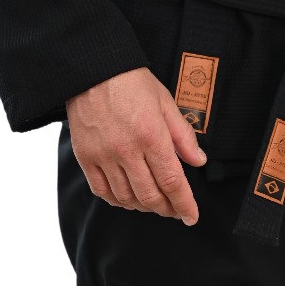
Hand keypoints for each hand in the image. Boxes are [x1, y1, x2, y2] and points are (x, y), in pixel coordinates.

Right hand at [65, 66, 206, 223]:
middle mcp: (127, 150)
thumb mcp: (165, 102)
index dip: (184, 204)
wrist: (94, 70)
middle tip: (175, 210)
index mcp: (151, 135)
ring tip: (154, 202)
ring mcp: (104, 156)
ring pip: (127, 198)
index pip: (172, 181)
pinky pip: (102, 191)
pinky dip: (118, 201)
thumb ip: (183, 135)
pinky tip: (128, 198)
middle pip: (150, 196)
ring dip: (144, 206)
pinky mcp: (86, 157)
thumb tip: (198, 161)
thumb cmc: (131, 82)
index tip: (192, 216)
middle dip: (167, 209)